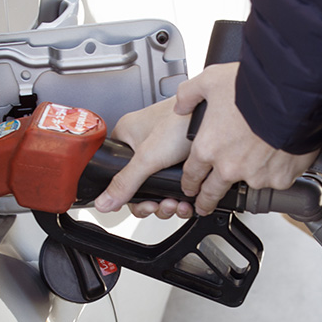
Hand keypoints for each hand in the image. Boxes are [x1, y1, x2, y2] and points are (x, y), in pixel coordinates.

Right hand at [94, 97, 192, 217]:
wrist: (217, 116)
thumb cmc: (183, 121)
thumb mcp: (148, 157)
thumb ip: (125, 182)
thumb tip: (104, 202)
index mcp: (126, 137)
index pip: (117, 174)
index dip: (128, 196)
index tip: (143, 204)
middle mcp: (143, 144)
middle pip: (139, 187)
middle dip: (153, 202)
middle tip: (162, 205)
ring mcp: (163, 153)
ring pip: (159, 189)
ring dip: (168, 203)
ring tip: (177, 203)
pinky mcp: (182, 159)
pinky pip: (175, 185)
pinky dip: (181, 198)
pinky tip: (186, 200)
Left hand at [175, 62, 318, 214]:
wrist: (293, 96)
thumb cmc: (253, 88)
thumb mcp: (211, 80)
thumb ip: (190, 94)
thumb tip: (181, 104)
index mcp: (208, 148)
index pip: (191, 175)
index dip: (189, 183)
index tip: (190, 187)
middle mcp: (228, 167)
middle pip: (211, 193)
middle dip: (206, 202)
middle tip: (205, 206)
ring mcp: (255, 176)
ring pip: (247, 184)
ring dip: (248, 177)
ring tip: (256, 164)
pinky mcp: (279, 179)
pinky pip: (276, 180)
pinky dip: (276, 171)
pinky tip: (279, 155)